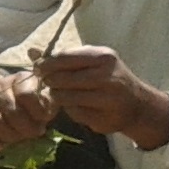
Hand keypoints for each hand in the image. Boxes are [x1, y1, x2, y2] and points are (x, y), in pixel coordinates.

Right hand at [0, 65, 57, 153]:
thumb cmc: (27, 98)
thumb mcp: (42, 94)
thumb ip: (47, 102)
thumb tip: (45, 116)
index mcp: (19, 79)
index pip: (26, 94)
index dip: (37, 110)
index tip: (44, 119)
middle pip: (10, 110)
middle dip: (25, 128)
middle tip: (32, 134)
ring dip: (8, 135)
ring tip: (17, 140)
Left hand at [37, 47, 168, 150]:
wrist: (137, 104)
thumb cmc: (108, 79)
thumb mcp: (91, 62)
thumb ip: (63, 58)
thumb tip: (31, 52)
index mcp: (103, 57)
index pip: (64, 58)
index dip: (46, 64)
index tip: (38, 69)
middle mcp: (107, 75)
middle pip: (61, 78)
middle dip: (50, 81)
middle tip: (49, 83)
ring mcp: (106, 98)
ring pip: (65, 97)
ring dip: (58, 96)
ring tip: (62, 93)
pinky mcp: (103, 117)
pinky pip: (74, 113)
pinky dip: (70, 110)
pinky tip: (76, 106)